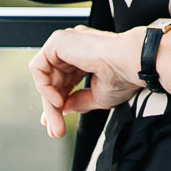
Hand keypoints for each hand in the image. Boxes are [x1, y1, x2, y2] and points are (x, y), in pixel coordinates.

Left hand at [29, 25, 143, 137]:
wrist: (132, 62)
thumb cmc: (124, 75)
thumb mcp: (97, 96)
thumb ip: (78, 101)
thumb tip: (63, 109)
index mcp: (85, 56)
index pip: (63, 81)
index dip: (56, 103)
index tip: (55, 124)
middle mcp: (74, 48)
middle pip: (53, 81)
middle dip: (52, 108)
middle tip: (55, 129)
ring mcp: (66, 43)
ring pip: (45, 76)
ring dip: (49, 101)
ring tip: (57, 118)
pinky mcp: (58, 41)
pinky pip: (38, 67)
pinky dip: (43, 86)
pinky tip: (57, 98)